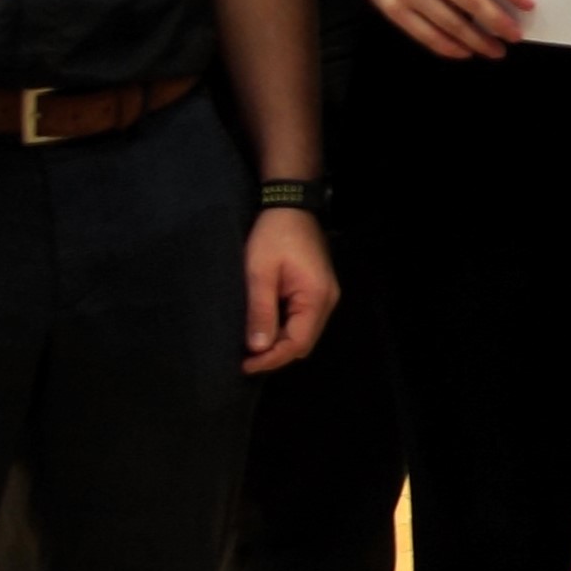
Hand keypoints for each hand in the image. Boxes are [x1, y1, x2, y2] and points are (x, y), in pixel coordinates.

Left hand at [239, 207, 335, 372]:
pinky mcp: (317, 291)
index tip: (244, 365)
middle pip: (303, 342)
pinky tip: (263, 328)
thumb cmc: (273, 235)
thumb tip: (257, 348)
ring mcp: (324, 296)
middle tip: (244, 359)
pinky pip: (301, 320)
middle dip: (275, 354)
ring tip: (250, 347)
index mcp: (316, 298)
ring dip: (278, 342)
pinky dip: (283, 329)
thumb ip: (260, 311)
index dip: (271, 359)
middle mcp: (327, 302)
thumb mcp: (259, 272)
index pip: (297, 343)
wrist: (290, 205)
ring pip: (303, 333)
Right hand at [349, 0, 531, 60]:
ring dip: (478, 41)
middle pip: (470, 0)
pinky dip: (450, 47)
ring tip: (496, 49)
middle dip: (498, 22)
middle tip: (515, 35)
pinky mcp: (393, 9)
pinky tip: (467, 52)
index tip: (528, 5)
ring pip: (450, 24)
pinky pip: (427, 36)